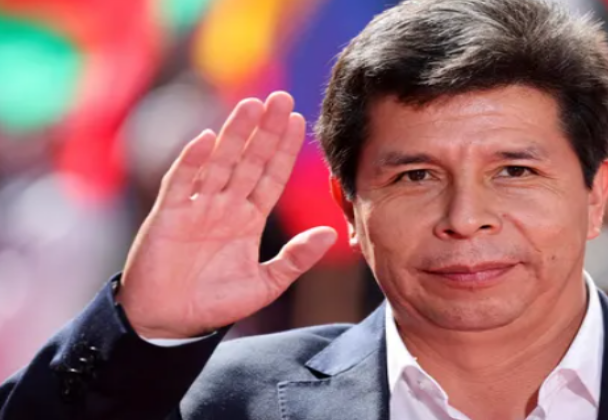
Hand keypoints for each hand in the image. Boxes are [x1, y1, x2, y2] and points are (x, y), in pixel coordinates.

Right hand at [118, 92, 336, 338]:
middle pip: (249, 160)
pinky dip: (193, 161)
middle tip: (281, 97)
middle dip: (265, 130)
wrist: (168, 323)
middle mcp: (224, 206)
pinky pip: (182, 181)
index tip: (298, 121)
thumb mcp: (265, 284)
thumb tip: (331, 234)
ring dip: (235, 134)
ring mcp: (197, 206)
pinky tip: (208, 139)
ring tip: (251, 105)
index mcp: (248, 219)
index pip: (271, 176)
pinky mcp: (168, 214)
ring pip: (220, 162)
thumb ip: (296, 259)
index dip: (283, 150)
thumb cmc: (214, 304)